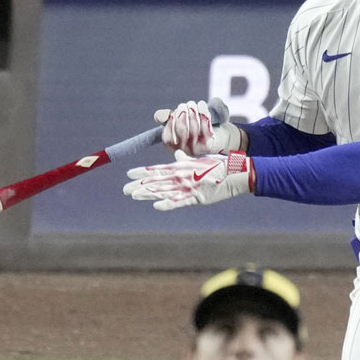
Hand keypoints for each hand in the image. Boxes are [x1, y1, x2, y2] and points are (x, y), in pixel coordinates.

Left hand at [123, 151, 252, 210]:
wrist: (235, 173)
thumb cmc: (217, 166)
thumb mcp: (199, 160)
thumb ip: (186, 159)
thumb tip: (176, 153)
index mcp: (181, 167)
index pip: (157, 169)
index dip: (142, 171)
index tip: (129, 173)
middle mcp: (181, 176)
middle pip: (157, 181)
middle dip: (140, 185)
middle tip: (124, 189)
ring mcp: (188, 187)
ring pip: (164, 191)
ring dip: (148, 193)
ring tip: (134, 195)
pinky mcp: (197, 197)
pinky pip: (180, 202)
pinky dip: (168, 204)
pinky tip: (156, 206)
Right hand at [154, 99, 241, 154]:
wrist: (218, 138)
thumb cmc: (196, 129)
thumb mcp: (182, 123)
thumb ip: (169, 119)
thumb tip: (159, 116)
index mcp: (174, 148)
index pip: (167, 137)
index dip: (170, 122)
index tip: (175, 112)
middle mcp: (184, 152)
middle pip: (181, 129)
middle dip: (182, 112)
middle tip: (185, 105)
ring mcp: (197, 149)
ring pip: (193, 126)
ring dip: (193, 110)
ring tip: (194, 104)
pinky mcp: (209, 144)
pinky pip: (205, 126)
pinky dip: (203, 112)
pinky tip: (202, 104)